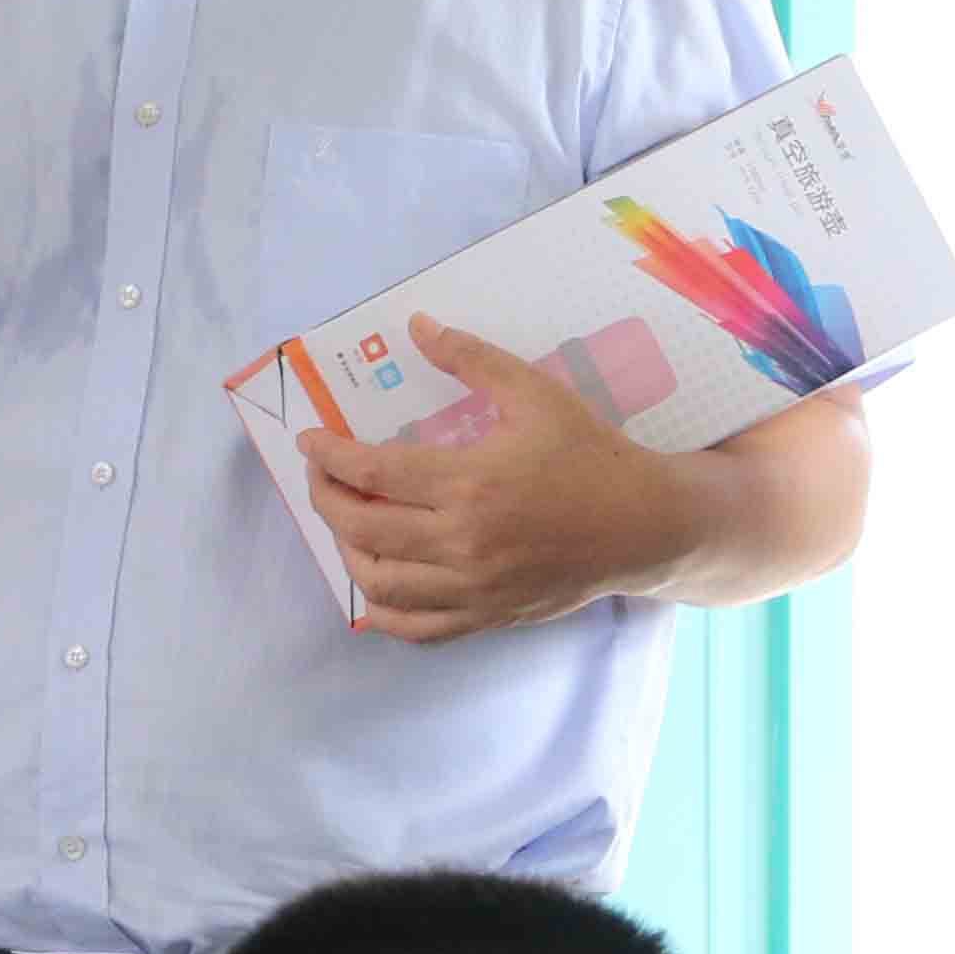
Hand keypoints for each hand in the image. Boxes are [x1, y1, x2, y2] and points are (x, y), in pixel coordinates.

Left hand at [299, 319, 680, 644]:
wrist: (644, 526)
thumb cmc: (590, 455)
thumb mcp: (535, 394)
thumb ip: (471, 358)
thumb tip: (417, 326)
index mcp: (470, 483)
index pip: (371, 472)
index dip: (328, 456)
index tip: (310, 440)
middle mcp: (463, 543)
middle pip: (361, 529)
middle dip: (325, 498)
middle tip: (320, 475)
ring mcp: (472, 589)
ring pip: (378, 583)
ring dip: (346, 551)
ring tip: (347, 520)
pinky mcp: (485, 616)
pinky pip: (414, 627)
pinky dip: (382, 609)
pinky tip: (376, 578)